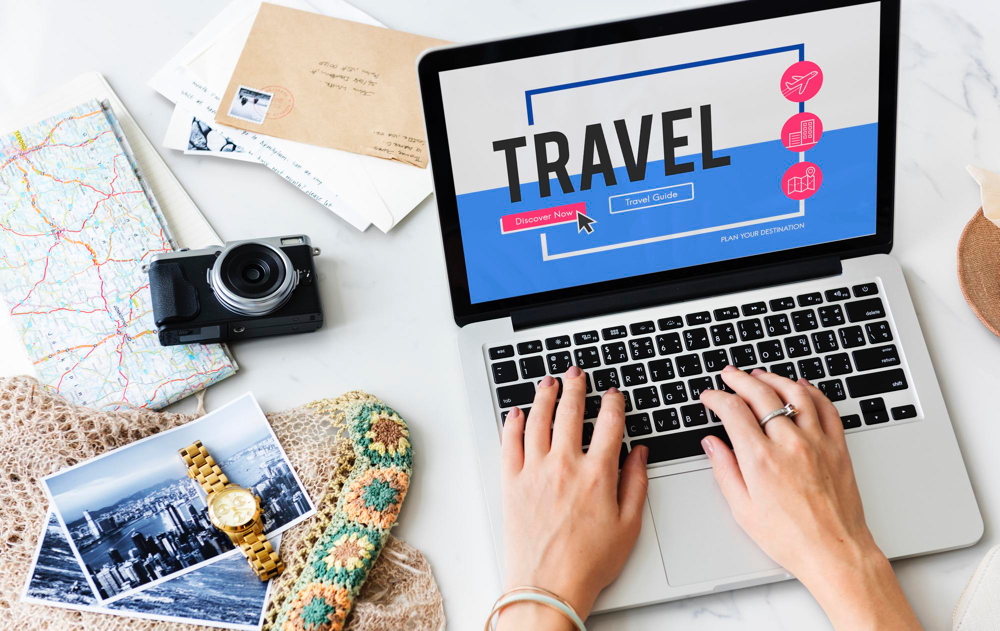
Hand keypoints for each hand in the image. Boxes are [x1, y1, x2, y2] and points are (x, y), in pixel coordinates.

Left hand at [498, 366, 648, 629]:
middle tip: (576, 374)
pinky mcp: (512, 482)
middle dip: (575, 388)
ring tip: (548, 382)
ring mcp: (534, 471)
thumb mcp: (629, 525)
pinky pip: (509, 443)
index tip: (613, 395)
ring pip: (538, 420)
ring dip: (544, 396)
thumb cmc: (588, 563)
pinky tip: (517, 413)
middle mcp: (564, 465)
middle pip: (570, 413)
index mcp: (597, 474)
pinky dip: (513, 424)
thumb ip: (636, 483)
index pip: (609, 424)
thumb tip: (639, 453)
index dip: (613, 404)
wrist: (548, 585)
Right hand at [700, 365, 921, 630]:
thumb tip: (712, 444)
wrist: (834, 552)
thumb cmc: (790, 538)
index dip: (717, 397)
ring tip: (760, 375)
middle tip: (729, 375)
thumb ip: (724, 470)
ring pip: (794, 393)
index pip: (733, 410)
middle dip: (740, 379)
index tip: (710, 396)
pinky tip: (801, 386)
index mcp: (760, 459)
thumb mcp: (742, 509)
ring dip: (773, 378)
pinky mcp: (837, 448)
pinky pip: (826, 408)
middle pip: (761, 394)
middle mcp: (789, 444)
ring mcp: (816, 443)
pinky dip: (811, 391)